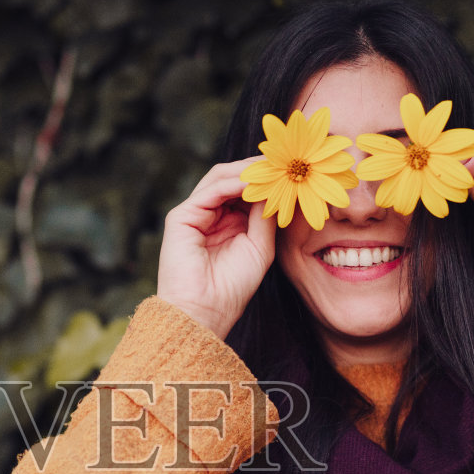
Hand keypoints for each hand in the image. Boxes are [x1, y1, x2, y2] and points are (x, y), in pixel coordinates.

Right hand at [156, 157, 277, 338]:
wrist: (205, 312)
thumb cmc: (232, 288)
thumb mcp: (259, 246)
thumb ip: (266, 215)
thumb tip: (276, 186)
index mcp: (227, 223)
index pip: (246, 190)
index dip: (267, 179)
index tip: (291, 171)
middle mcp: (210, 215)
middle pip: (232, 179)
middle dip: (258, 169)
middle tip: (283, 161)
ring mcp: (194, 214)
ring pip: (220, 178)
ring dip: (247, 172)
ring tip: (271, 168)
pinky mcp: (181, 217)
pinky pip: (210, 191)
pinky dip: (233, 183)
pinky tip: (254, 183)